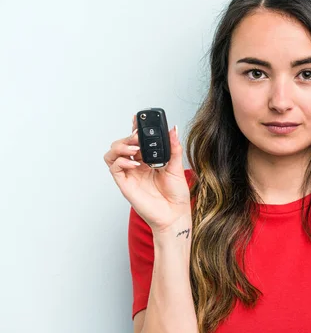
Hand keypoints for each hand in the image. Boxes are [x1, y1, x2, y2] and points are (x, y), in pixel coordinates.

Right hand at [103, 115, 190, 232]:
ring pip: (112, 154)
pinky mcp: (125, 184)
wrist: (175, 214)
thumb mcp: (177, 167)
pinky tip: (135, 162)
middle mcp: (136, 165)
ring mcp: (129, 175)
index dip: (134, 128)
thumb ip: (174, 148)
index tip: (138, 117)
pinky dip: (122, 161)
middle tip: (138, 136)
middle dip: (127, 137)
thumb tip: (174, 129)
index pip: (136, 140)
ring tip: (134, 147)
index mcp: (148, 160)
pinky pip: (114, 168)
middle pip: (121, 144)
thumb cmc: (176, 195)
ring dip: (120, 146)